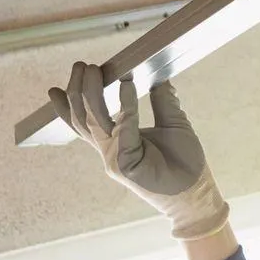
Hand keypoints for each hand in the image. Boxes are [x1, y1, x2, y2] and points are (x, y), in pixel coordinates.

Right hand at [48, 63, 230, 240]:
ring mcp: (116, 158)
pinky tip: (127, 85)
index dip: (70, 103)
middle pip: (83, 118)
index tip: (63, 82)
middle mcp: (111, 150)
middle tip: (80, 66)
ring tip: (94, 70)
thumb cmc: (185, 163)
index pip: (85, 120)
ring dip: (92, 93)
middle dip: (78, 90)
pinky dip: (125, 107)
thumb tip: (161, 76)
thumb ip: (163, 101)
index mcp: (117, 142)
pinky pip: (123, 130)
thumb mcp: (174, 124)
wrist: (197, 193)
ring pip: (94, 122)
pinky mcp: (127, 164)